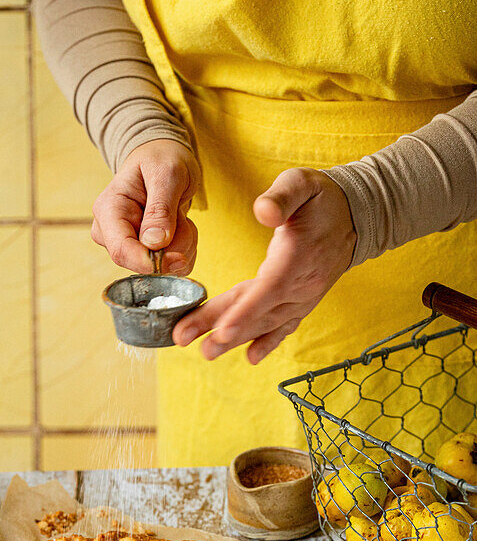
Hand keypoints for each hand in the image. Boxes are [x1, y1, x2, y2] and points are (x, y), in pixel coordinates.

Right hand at [91, 139, 199, 274]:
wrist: (162, 159)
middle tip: (183, 220)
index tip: (178, 259)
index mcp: (109, 209)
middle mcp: (111, 232)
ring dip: (182, 246)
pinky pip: (169, 268)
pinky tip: (180, 227)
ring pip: (160, 268)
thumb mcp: (166, 173)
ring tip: (180, 217)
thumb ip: (160, 208)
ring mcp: (126, 244)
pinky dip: (184, 250)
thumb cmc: (161, 158)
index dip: (148, 262)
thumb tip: (154, 244)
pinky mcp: (142, 253)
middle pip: (141, 262)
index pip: (121, 249)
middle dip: (172, 248)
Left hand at [174, 168, 355, 362]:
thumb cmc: (322, 198)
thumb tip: (262, 212)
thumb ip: (281, 196)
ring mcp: (305, 297)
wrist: (356, 215)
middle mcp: (304, 284)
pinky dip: (267, 343)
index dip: (245, 311)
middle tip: (184, 339)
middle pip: (259, 310)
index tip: (221, 329)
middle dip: (221, 328)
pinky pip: (285, 327)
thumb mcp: (302, 183)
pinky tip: (250, 358)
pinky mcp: (303, 302)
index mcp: (299, 256)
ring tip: (205, 352)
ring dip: (235, 339)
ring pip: (266, 322)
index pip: (269, 288)